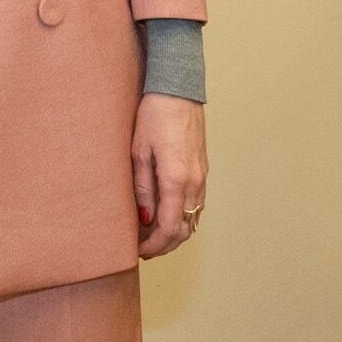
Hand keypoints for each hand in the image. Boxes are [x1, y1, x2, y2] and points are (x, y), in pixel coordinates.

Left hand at [132, 94, 207, 257]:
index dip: (154, 245)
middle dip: (164, 245)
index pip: (169, 228)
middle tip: (143, 248)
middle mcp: (195, 183)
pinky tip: (165, 215)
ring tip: (151, 235)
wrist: (178, 90)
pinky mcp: (203, 170)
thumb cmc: (154, 115)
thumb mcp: (139, 151)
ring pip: (192, 219)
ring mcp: (202, 177)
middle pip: (184, 229)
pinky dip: (183, 217)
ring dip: (174, 233)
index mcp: (177, 180)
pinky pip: (196, 204)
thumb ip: (143, 187)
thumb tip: (144, 218)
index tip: (138, 250)